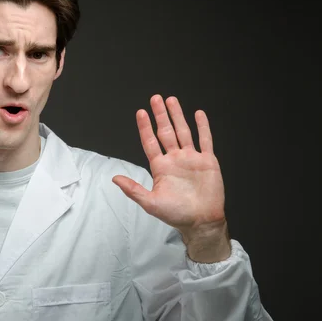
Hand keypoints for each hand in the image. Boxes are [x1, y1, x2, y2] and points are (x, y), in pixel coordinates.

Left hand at [112, 95, 229, 261]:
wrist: (201, 222)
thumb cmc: (176, 214)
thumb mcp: (150, 203)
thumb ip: (133, 189)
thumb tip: (114, 178)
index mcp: (160, 167)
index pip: (151, 142)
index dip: (145, 128)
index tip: (140, 113)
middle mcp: (175, 159)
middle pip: (166, 132)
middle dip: (161, 115)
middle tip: (155, 98)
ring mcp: (191, 159)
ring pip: (183, 132)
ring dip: (178, 116)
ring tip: (171, 100)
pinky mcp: (208, 162)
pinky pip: (205, 140)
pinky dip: (203, 127)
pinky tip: (198, 114)